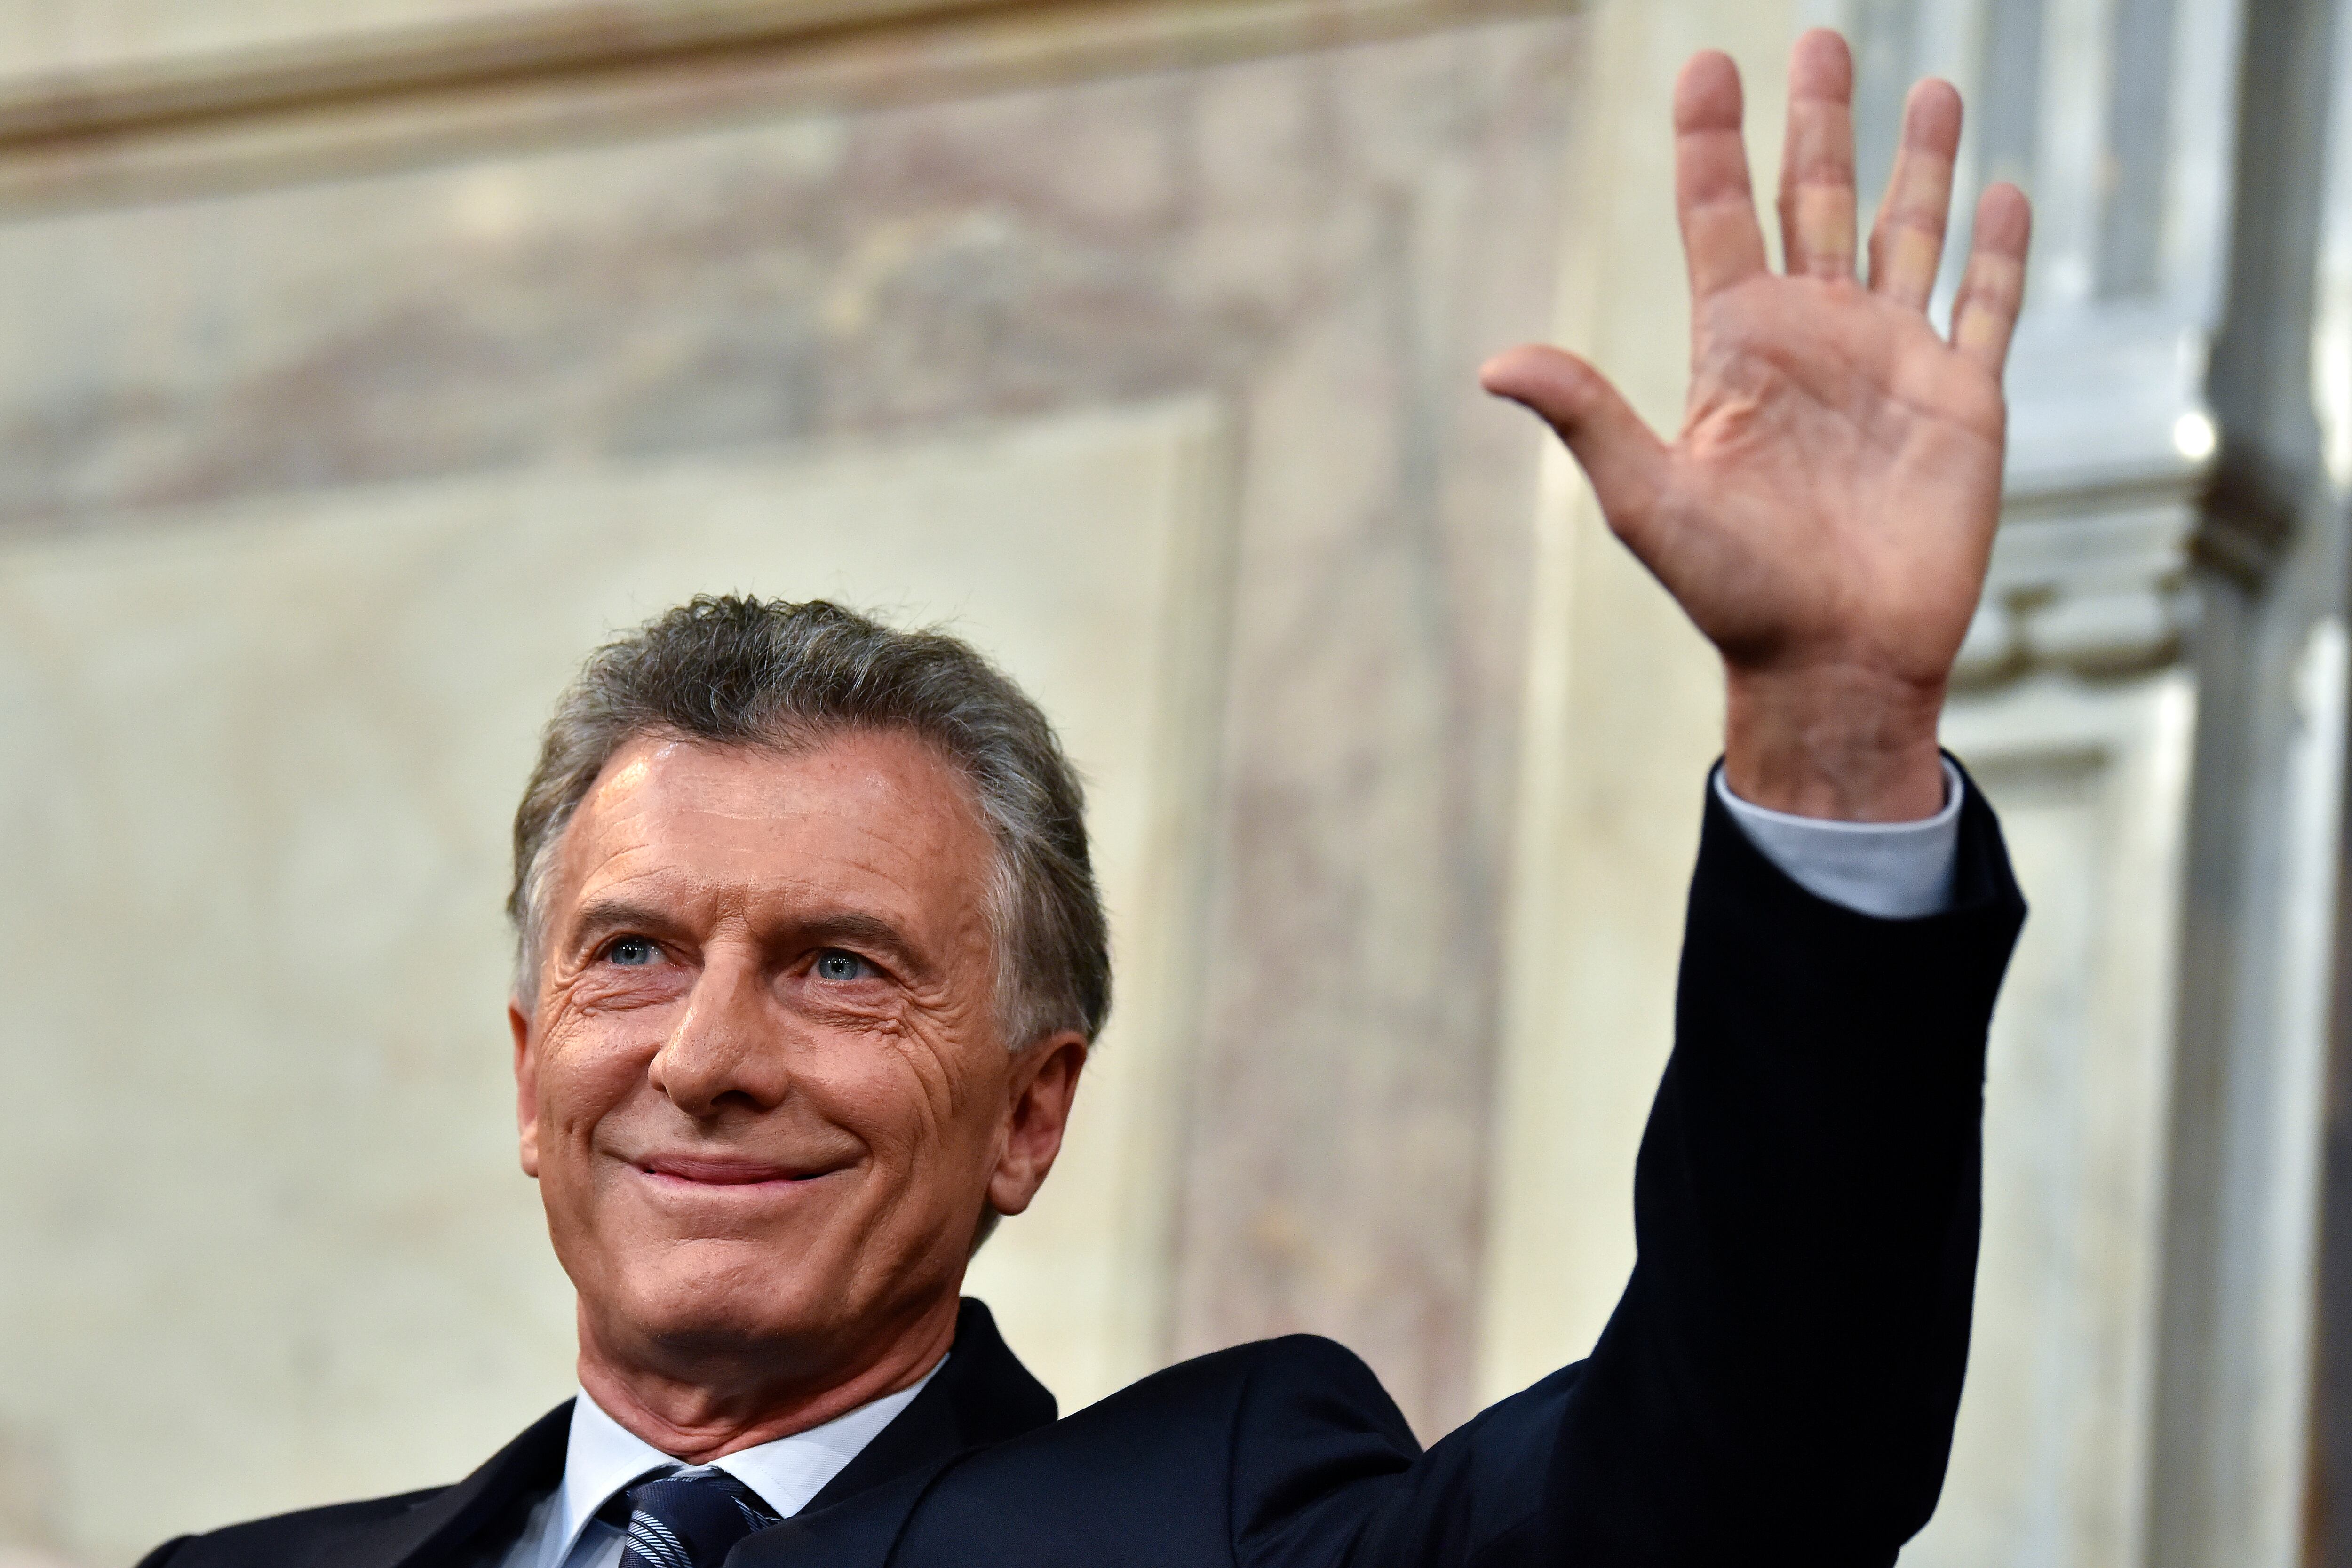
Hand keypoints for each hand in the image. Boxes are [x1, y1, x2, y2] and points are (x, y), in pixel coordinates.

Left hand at [1482, 30, 2030, 819]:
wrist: (1832, 662)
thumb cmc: (1736, 593)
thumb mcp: (1648, 499)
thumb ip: (1586, 417)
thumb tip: (1494, 363)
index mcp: (1739, 348)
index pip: (1720, 217)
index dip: (1713, 141)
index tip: (1706, 65)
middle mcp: (1815, 339)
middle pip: (1817, 201)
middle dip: (1820, 121)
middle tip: (1821, 37)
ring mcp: (1892, 362)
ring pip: (1910, 233)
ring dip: (1920, 162)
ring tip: (1930, 85)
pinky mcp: (1963, 401)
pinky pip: (1987, 306)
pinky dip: (1998, 251)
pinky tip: (2003, 189)